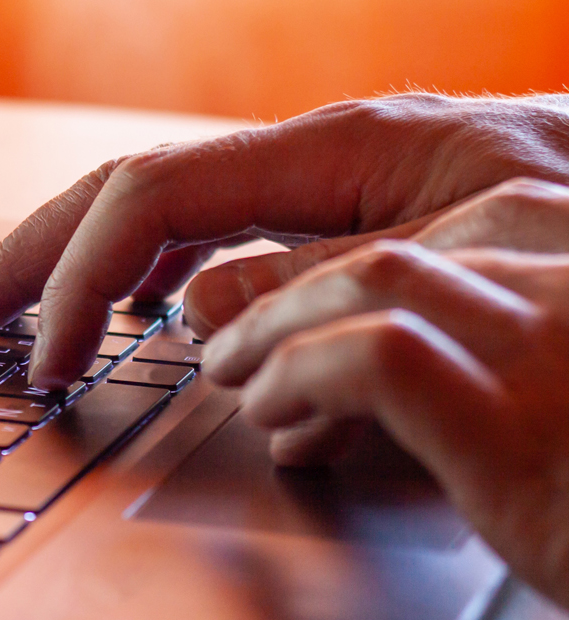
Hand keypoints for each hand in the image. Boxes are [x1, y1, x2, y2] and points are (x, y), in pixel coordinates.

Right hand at [0, 93, 568, 388]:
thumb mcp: (476, 266)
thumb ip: (325, 288)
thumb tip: (191, 316)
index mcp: (342, 149)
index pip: (150, 199)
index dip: (76, 282)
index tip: (43, 366)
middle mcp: (318, 159)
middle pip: (122, 196)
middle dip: (21, 262)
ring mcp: (327, 189)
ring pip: (157, 216)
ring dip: (68, 270)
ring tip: (6, 323)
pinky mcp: (349, 223)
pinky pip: (214, 240)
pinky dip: (148, 280)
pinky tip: (133, 311)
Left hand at [200, 240, 568, 607]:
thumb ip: (509, 368)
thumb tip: (405, 356)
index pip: (469, 231)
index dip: (364, 269)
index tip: (307, 309)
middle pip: (413, 250)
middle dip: (306, 289)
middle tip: (241, 338)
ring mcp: (557, 351)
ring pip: (376, 282)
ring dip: (279, 326)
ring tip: (235, 372)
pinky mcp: (518, 427)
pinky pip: (372, 358)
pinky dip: (297, 373)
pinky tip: (274, 412)